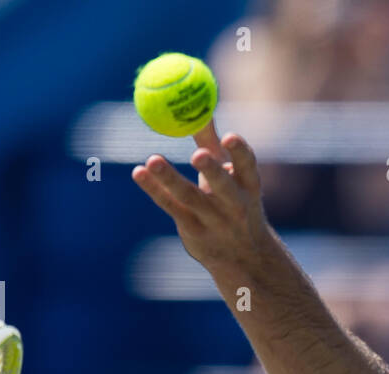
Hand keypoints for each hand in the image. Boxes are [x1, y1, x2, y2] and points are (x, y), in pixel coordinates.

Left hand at [131, 127, 272, 280]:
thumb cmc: (232, 201)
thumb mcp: (229, 174)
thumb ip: (211, 141)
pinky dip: (155, 190)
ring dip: (171, 179)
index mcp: (248, 186)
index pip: (248, 167)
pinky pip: (171, 207)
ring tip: (153, 160)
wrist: (242, 256)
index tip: (230, 136)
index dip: (240, 153)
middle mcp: (234, 205)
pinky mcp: (193, 231)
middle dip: (211, 171)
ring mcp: (213, 221)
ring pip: (190, 198)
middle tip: (197, 154)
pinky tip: (139, 173)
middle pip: (222, 187)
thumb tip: (198, 102)